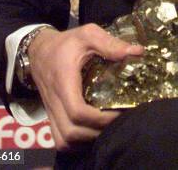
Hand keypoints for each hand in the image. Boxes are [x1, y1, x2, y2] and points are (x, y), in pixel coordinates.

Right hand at [28, 24, 143, 150]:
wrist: (39, 50)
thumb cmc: (66, 42)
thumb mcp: (87, 34)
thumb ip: (110, 43)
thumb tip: (137, 52)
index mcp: (64, 82)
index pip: (78, 112)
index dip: (100, 118)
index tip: (120, 112)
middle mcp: (55, 101)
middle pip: (71, 133)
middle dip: (96, 133)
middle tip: (117, 122)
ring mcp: (51, 111)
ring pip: (64, 141)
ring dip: (86, 140)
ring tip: (106, 128)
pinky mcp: (51, 116)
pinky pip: (60, 139)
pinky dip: (77, 142)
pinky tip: (92, 131)